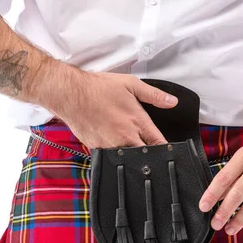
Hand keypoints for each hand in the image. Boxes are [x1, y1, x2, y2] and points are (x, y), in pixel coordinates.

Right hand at [40, 63, 178, 148]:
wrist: (70, 94)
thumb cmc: (98, 88)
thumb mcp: (131, 84)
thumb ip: (154, 95)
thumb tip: (172, 102)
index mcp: (137, 122)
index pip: (158, 143)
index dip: (165, 148)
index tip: (169, 151)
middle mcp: (125, 137)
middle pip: (145, 156)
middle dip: (149, 154)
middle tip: (150, 150)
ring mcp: (110, 145)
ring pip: (128, 158)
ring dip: (132, 154)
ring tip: (131, 146)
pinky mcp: (96, 149)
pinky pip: (110, 157)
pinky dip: (114, 153)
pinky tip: (113, 144)